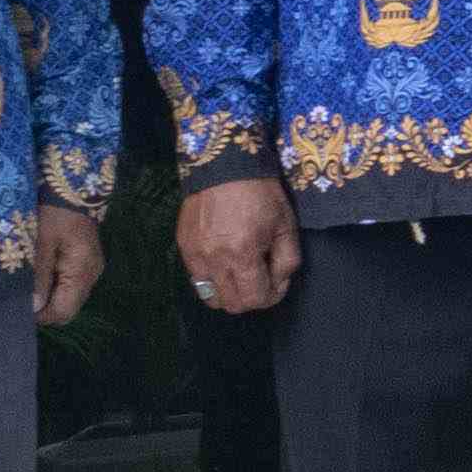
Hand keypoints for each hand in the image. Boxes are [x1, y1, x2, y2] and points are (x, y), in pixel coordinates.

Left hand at [27, 202, 104, 327]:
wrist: (72, 188)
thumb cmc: (55, 214)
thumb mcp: (41, 243)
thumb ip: (38, 276)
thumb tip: (32, 307)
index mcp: (82, 272)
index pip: (63, 311)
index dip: (40, 315)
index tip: (17, 307)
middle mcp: (91, 276)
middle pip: (67, 309)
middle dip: (44, 309)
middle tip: (19, 297)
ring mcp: (90, 269)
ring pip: (68, 298)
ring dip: (48, 297)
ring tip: (27, 285)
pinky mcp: (85, 262)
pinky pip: (69, 285)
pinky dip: (54, 286)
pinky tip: (39, 274)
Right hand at [177, 176, 300, 318]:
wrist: (223, 166)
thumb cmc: (261, 194)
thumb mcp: (285, 225)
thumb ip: (287, 260)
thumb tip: (279, 283)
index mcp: (242, 253)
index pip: (256, 299)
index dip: (272, 296)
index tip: (278, 280)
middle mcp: (214, 259)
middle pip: (232, 304)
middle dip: (252, 298)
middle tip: (262, 279)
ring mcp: (194, 255)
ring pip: (210, 297)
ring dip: (230, 293)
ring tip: (242, 274)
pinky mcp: (183, 247)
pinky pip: (197, 279)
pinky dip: (214, 279)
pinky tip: (226, 262)